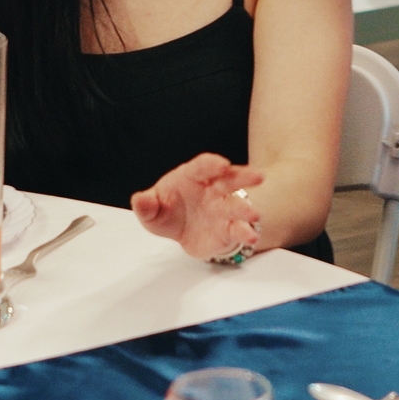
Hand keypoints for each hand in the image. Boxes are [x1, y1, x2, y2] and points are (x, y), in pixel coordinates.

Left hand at [131, 153, 264, 260]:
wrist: (183, 232)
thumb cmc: (168, 212)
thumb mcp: (153, 209)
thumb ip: (146, 205)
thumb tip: (140, 200)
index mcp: (193, 177)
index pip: (203, 166)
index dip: (212, 163)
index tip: (222, 164)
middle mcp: (212, 190)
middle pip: (230, 179)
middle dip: (244, 177)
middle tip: (258, 177)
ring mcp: (223, 209)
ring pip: (237, 205)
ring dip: (246, 209)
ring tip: (255, 214)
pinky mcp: (228, 229)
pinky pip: (238, 229)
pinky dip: (245, 232)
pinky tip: (252, 236)